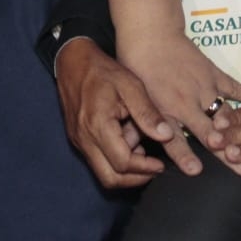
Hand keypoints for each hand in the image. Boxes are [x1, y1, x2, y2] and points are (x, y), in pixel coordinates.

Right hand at [54, 38, 188, 185]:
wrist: (73, 62)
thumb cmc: (103, 71)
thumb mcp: (131, 85)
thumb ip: (148, 113)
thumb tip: (167, 135)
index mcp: (98, 125)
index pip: (123, 163)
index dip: (145, 168)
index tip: (161, 163)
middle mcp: (84, 139)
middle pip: (110, 178)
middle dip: (135, 179)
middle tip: (154, 168)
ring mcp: (79, 141)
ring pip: (103, 174)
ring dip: (125, 172)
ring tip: (143, 155)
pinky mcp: (78, 140)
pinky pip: (97, 162)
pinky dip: (115, 162)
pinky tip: (129, 146)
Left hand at [116, 30, 240, 173]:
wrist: (149, 34)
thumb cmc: (137, 69)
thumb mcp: (134, 100)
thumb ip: (142, 126)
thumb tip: (138, 151)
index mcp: (164, 111)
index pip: (174, 140)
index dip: (184, 157)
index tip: (196, 171)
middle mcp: (186, 103)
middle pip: (209, 133)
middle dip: (227, 152)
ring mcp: (203, 88)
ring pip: (226, 114)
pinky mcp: (214, 74)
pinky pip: (235, 87)